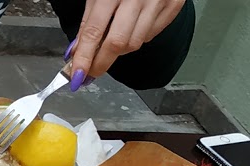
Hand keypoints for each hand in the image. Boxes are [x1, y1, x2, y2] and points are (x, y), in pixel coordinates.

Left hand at [68, 0, 184, 82]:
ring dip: (119, 50)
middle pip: (117, 43)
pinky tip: (132, 27)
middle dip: (101, 63)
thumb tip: (78, 51)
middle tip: (91, 72)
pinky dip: (137, 38)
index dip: (85, 57)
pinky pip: (150, 35)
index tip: (78, 74)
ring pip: (135, 43)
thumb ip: (88, 21)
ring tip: (112, 40)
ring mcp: (157, 2)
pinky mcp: (172, 7)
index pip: (94, 32)